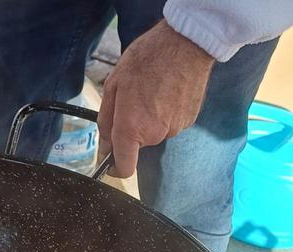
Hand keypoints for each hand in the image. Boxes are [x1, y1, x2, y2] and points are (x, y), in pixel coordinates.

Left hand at [97, 20, 213, 177]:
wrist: (186, 43)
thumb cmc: (147, 59)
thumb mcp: (113, 85)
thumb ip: (106, 121)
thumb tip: (104, 146)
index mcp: (131, 127)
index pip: (125, 167)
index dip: (116, 167)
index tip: (112, 160)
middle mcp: (154, 134)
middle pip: (138, 144)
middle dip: (132, 128)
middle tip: (133, 99)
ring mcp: (174, 129)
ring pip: (154, 132)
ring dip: (150, 118)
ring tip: (153, 90)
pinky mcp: (188, 121)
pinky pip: (170, 124)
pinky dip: (166, 112)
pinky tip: (167, 91)